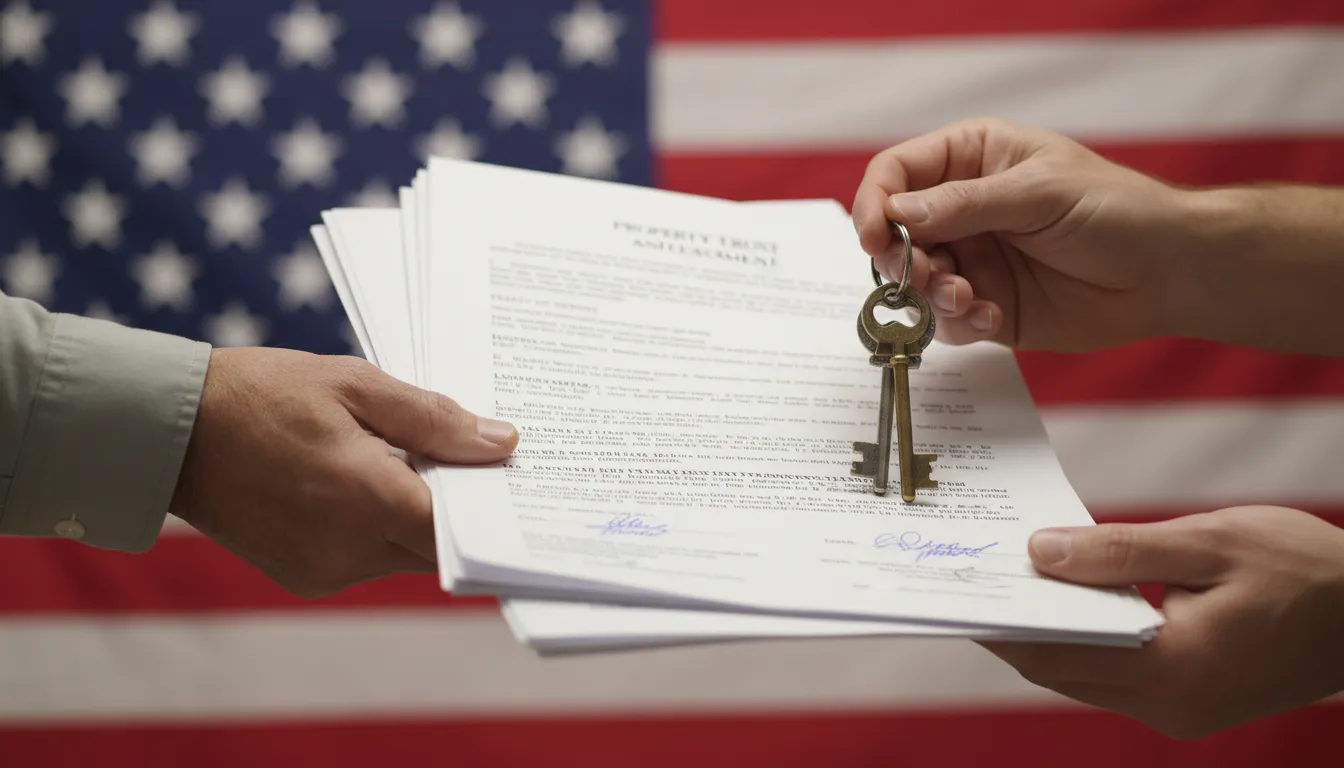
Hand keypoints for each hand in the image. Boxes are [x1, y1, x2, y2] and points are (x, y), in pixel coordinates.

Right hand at [168, 347, 518, 596]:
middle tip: (479, 461)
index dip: (494, 505)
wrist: (169, 432)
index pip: (461, 525)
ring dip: (417, 516)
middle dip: (458, 507)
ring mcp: (325, 571)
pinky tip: (372, 483)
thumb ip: (435, 420)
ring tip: (414, 461)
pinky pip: (369, 558)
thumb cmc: (263, 394)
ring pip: (405, 554)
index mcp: (367, 497)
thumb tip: (504, 444)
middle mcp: (350, 548)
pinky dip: (381, 528)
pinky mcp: (305, 577)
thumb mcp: (356, 385)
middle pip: (437, 544)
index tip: (518, 479)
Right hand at [851, 117, 1206, 351]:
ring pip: (915, 281)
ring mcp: (973, 258)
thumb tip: (898, 213)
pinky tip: (992, 317)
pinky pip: (946, 320)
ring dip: (930, 294)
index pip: (897, 172)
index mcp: (972, 159)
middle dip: (901, 258)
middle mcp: (963, 209)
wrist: (1169, 272)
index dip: (876, 203)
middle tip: (924, 274)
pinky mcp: (986, 304)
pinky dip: (958, 323)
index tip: (875, 237)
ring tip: (967, 298)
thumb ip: (965, 204)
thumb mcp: (1040, 193)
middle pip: (895, 233)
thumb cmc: (1117, 211)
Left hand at [979, 507, 1343, 738]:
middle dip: (1015, 628)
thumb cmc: (1303, 569)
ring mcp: (1182, 714)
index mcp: (1172, 669)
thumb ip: (1119, 551)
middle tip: (979, 579)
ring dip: (1049, 635)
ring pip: (1084, 678)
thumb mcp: (1209, 542)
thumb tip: (1040, 552)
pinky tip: (1072, 601)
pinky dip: (1086, 644)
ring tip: (1016, 582)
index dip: (1001, 623)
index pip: (1053, 653)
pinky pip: (1117, 678)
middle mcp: (1171, 707)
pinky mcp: (1193, 707)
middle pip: (1059, 671)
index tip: (964, 588)